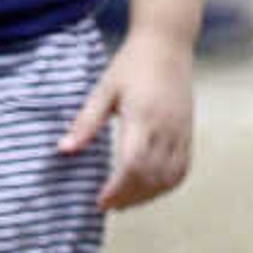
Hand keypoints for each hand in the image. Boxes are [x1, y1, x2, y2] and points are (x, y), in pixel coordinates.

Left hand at [64, 25, 192, 208]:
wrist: (167, 45)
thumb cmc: (131, 65)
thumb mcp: (102, 90)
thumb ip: (85, 122)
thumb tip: (64, 150)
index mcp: (143, 117)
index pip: (134, 165)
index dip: (118, 189)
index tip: (99, 202)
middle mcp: (167, 128)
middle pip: (152, 177)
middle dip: (130, 197)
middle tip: (107, 206)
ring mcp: (181, 132)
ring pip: (170, 177)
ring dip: (149, 195)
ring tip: (126, 202)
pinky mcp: (188, 132)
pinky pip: (182, 168)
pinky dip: (166, 185)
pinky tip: (149, 189)